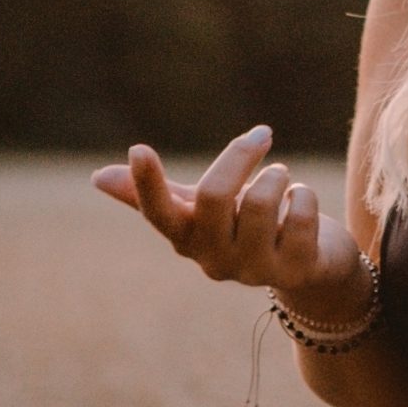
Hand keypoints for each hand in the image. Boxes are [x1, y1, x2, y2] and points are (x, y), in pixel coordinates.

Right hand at [90, 126, 359, 300]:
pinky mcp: (296, 269)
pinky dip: (305, 196)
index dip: (146, 184)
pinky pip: (301, 213)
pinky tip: (303, 207)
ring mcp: (255, 270)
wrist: (310, 267)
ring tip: (282, 181)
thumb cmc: (247, 228)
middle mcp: (215, 260)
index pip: (158, 214)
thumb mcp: (202, 210)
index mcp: (187, 239)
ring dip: (278, 176)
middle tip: (261, 136)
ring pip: (260, 200)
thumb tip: (97, 177)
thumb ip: (160, 193)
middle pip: (214, 195)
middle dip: (240, 155)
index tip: (139, 148)